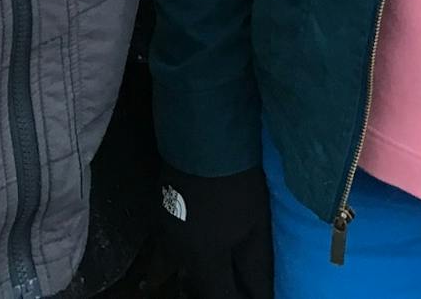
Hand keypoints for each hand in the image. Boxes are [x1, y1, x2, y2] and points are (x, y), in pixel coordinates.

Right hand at [159, 164, 273, 298]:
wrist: (204, 137)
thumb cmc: (237, 182)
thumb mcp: (255, 226)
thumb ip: (256, 267)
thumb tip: (261, 295)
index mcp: (202, 258)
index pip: (219, 298)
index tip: (252, 294)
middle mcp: (177, 252)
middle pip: (200, 285)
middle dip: (220, 288)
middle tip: (240, 282)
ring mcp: (163, 231)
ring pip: (185, 265)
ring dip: (204, 271)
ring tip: (225, 263)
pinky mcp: (159, 213)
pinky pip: (174, 244)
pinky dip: (191, 249)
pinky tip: (206, 237)